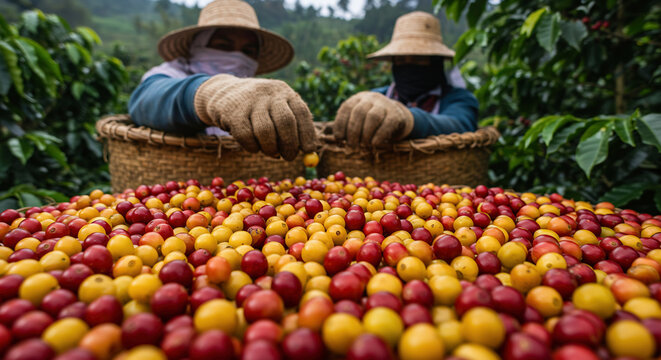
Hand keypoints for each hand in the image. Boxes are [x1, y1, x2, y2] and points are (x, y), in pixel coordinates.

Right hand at [194, 74, 317, 160]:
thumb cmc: (259, 110)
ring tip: (271, 152)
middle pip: (285, 122)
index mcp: (284, 92)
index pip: (301, 112)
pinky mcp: (233, 112)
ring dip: (270, 149)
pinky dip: (253, 147)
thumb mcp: (277, 111)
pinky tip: (254, 147)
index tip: (309, 150)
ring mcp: (250, 101)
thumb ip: (294, 129)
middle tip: (289, 157)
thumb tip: (310, 152)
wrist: (223, 95)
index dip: (307, 133)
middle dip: (289, 144)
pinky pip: (246, 136)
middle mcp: (269, 93)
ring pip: (265, 131)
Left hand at [334, 91, 413, 146]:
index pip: (346, 108)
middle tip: (352, 146)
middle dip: (353, 131)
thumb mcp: (358, 120)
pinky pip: (387, 123)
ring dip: (366, 134)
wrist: (396, 117)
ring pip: (373, 117)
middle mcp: (370, 98)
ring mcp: (384, 104)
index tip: (339, 138)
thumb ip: (346, 126)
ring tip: (363, 145)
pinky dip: (379, 135)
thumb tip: (335, 136)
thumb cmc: (370, 122)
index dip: (341, 123)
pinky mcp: (396, 113)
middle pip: (359, 112)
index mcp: (357, 98)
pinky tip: (374, 143)